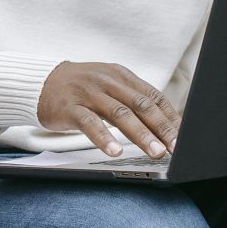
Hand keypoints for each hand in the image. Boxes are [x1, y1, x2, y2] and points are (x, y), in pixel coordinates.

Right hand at [37, 62, 179, 158]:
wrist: (42, 81)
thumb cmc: (81, 89)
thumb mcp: (109, 87)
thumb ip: (132, 101)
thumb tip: (163, 125)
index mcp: (121, 76)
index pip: (153, 96)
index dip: (170, 117)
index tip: (184, 136)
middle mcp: (108, 81)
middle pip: (141, 105)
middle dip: (161, 128)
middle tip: (175, 147)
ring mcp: (89, 93)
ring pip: (120, 114)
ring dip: (141, 135)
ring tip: (155, 152)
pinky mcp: (71, 107)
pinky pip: (90, 123)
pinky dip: (104, 138)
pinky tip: (115, 152)